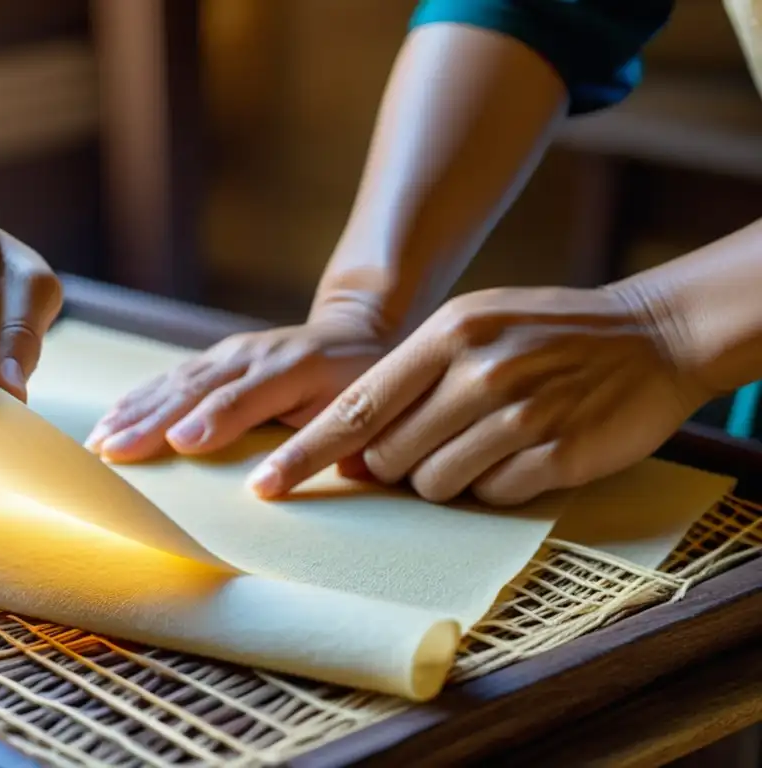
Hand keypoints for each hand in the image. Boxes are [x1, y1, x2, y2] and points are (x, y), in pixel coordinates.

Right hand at [85, 319, 388, 461]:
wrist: (352, 332)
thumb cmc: (360, 382)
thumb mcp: (361, 409)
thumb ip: (334, 439)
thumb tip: (311, 477)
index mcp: (293, 367)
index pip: (244, 397)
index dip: (212, 421)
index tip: (179, 445)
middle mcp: (254, 354)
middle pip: (196, 389)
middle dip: (152, 421)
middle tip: (113, 452)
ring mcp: (231, 351)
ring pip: (176, 380)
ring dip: (135, 410)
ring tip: (100, 440)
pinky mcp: (216, 356)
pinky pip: (173, 375)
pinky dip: (140, 396)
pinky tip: (113, 415)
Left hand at [246, 285, 711, 504]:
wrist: (651, 335)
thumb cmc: (545, 332)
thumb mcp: (471, 327)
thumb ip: (408, 382)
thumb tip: (352, 453)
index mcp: (447, 334)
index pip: (357, 407)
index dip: (306, 452)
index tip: (265, 484)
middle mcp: (479, 372)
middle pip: (389, 457)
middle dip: (392, 466)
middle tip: (433, 439)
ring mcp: (520, 415)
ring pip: (435, 484)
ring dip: (446, 475)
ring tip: (486, 438)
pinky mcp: (557, 455)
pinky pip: (492, 496)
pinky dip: (496, 484)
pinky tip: (523, 449)